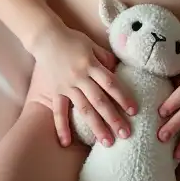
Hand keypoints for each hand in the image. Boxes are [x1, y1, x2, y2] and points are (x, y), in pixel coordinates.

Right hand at [32, 22, 135, 147]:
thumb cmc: (73, 40)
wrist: (45, 37)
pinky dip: (61, 127)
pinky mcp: (55, 92)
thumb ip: (106, 59)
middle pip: (100, 101)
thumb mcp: (93, 45)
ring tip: (107, 142)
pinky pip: (58, 111)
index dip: (123, 97)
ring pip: (83, 109)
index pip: (111, 84)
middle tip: (126, 135)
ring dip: (96, 127)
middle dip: (114, 119)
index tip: (134, 111)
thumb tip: (119, 72)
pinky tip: (66, 143)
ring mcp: (66, 86)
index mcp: (91, 64)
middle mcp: (80, 77)